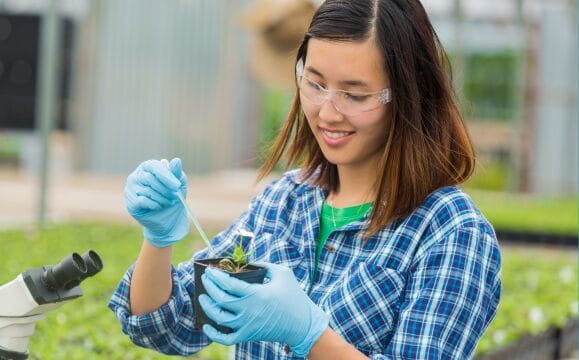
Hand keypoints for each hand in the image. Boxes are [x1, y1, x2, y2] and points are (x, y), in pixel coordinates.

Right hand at [124, 158, 188, 246]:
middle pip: (150, 179)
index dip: (166, 176)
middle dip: (166, 189)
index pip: (154, 166)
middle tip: (175, 197)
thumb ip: (176, 173)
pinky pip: (142, 201)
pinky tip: (158, 207)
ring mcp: (130, 189)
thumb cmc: (173, 197)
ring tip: (169, 202)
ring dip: (162, 198)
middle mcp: (136, 176)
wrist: (168, 219)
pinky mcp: (130, 202)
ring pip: (147, 191)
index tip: (177, 186)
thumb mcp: (179, 184)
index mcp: (147, 167)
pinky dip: (154, 205)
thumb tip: (176, 160)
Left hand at [199, 263, 328, 356]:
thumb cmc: (294, 296)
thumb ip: (264, 265)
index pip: (229, 284)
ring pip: (219, 318)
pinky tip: (206, 325)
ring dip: (207, 307)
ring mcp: (247, 325)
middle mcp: (249, 310)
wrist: (302, 324)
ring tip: (203, 297)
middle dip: (209, 287)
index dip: (216, 276)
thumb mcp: (282, 274)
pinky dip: (213, 334)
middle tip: (205, 279)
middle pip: (220, 299)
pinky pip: (226, 339)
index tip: (209, 270)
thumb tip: (246, 262)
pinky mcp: (248, 336)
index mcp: (257, 293)